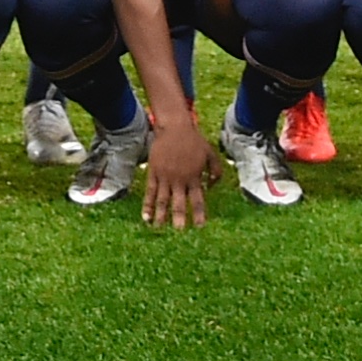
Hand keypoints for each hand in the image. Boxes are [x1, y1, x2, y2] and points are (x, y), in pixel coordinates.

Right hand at [140, 111, 216, 228]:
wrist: (174, 127)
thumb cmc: (194, 141)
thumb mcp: (210, 154)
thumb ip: (216, 171)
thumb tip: (212, 187)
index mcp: (194, 177)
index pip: (197, 200)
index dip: (198, 214)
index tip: (199, 228)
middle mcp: (179, 179)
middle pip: (179, 203)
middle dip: (179, 219)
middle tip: (178, 233)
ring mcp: (165, 177)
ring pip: (162, 200)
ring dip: (161, 216)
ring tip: (159, 230)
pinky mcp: (154, 173)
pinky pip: (150, 192)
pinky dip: (147, 205)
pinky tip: (145, 217)